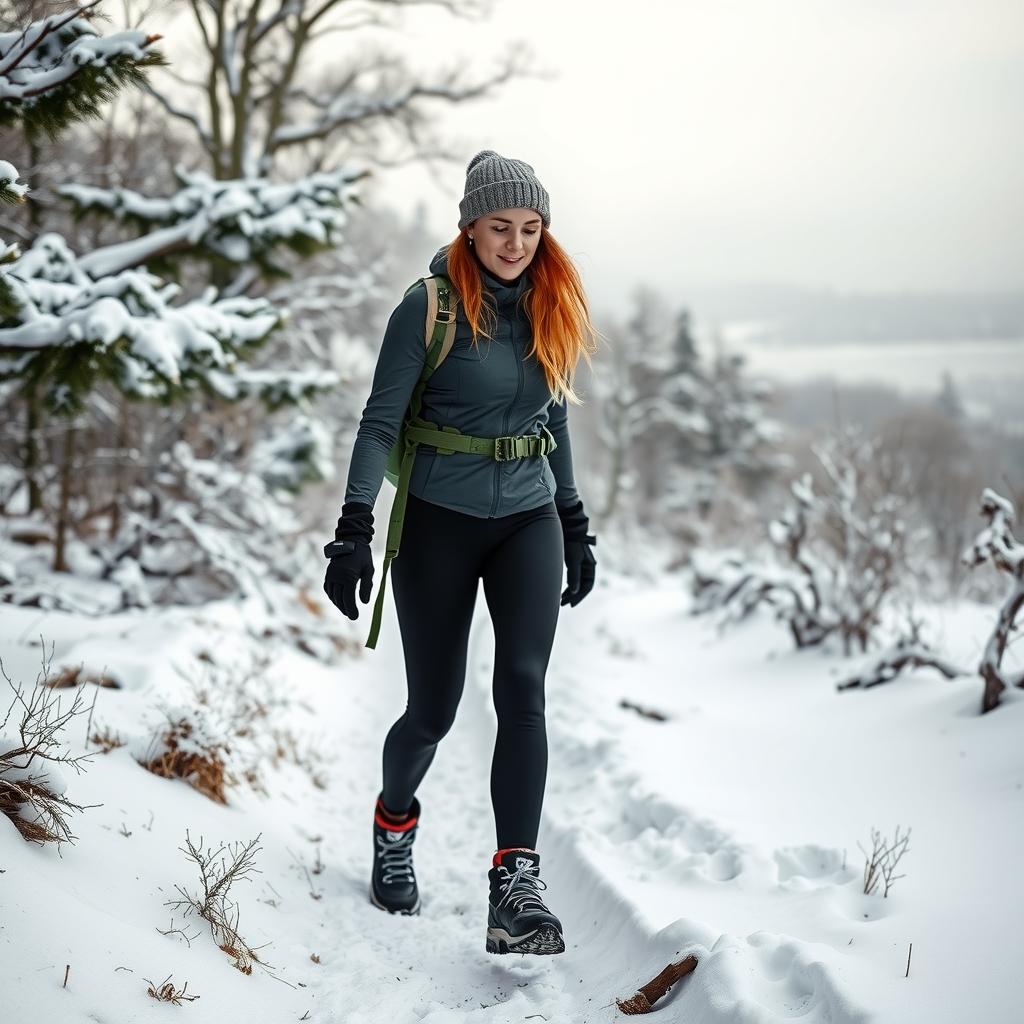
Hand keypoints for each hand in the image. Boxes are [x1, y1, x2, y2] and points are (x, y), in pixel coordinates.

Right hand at [323, 502, 375, 619]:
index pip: (348, 598)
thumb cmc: (362, 555)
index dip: (351, 609)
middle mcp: (337, 576)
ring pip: (332, 595)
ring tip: (347, 609)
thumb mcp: (369, 569)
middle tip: (352, 616)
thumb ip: (366, 586)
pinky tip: (338, 600)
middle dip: (345, 609)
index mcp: (348, 576)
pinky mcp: (328, 574)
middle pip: (339, 598)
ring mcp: (331, 575)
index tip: (355, 617)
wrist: (350, 540)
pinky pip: (328, 589)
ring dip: (339, 604)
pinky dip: (333, 596)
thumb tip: (364, 602)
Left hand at [561, 538, 595, 606]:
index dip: (580, 596)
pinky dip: (567, 584)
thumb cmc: (572, 544)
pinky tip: (561, 589)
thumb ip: (574, 576)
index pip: (587, 586)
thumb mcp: (573, 561)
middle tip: (563, 604)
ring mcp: (580, 565)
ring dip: (569, 591)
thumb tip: (574, 592)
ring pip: (576, 582)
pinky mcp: (573, 562)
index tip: (571, 604)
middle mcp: (586, 567)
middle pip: (581, 586)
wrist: (568, 529)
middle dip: (573, 596)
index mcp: (590, 567)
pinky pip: (572, 577)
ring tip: (560, 600)